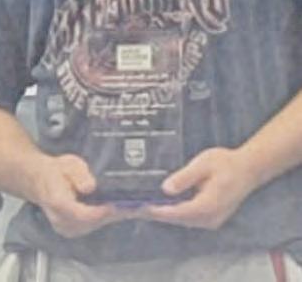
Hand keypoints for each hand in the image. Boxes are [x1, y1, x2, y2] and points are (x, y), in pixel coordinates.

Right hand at [34, 154, 137, 237]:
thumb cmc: (56, 170)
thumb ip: (78, 175)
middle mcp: (64, 221)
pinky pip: (96, 224)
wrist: (41, 180)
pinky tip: (125, 208)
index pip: (84, 213)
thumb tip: (91, 187)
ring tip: (139, 205)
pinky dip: (110, 216)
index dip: (104, 210)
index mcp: (58, 203)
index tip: (122, 203)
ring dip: (117, 215)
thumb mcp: (67, 164)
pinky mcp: (76, 230)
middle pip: (95, 221)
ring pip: (98, 224)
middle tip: (141, 204)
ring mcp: (69, 229)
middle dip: (118, 212)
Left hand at [139, 147, 256, 229]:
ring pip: (183, 221)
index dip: (158, 211)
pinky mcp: (212, 218)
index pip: (177, 212)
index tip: (141, 207)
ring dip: (165, 214)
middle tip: (136, 207)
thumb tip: (166, 189)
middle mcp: (210, 218)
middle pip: (178, 219)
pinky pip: (189, 218)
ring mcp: (212, 220)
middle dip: (157, 214)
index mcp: (208, 205)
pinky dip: (175, 213)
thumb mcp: (203, 164)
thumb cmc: (226, 163)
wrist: (248, 169)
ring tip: (145, 206)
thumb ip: (184, 177)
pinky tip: (163, 205)